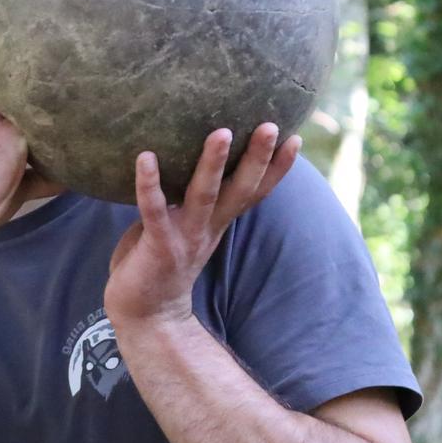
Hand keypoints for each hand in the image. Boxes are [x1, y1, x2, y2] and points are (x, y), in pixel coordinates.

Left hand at [104, 123, 300, 328]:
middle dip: (258, 158)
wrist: (145, 316)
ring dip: (213, 164)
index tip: (296, 138)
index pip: (254, 192)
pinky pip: (154, 210)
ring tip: (222, 133)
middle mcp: (207, 228)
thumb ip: (188, 199)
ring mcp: (184, 237)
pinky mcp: (158, 245)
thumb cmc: (158, 262)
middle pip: (241, 190)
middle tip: (270, 125)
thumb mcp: (183, 227)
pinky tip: (145, 156)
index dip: (277, 168)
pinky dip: (150, 183)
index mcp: (217, 223)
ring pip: (204, 195)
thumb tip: (179, 156)